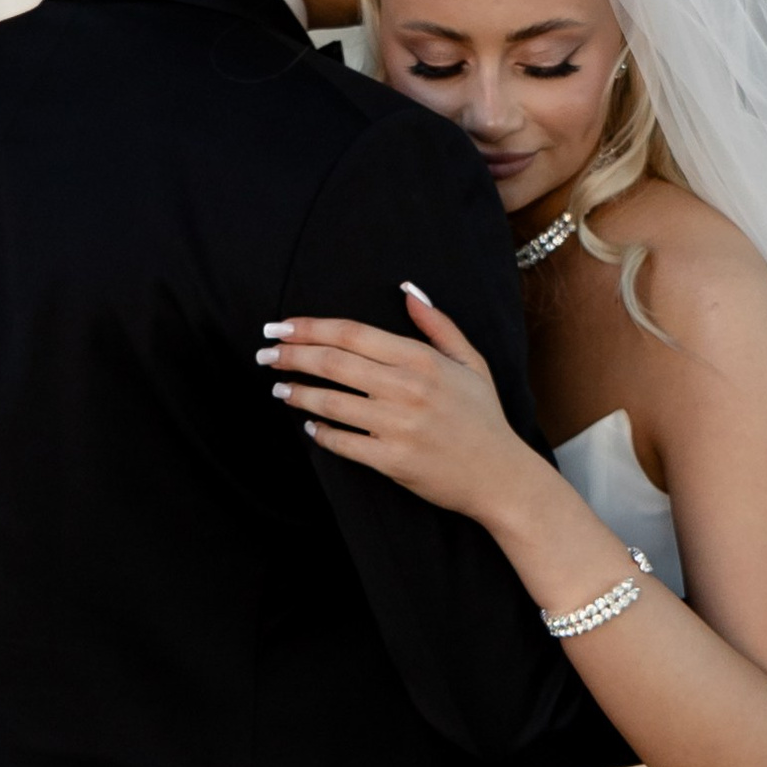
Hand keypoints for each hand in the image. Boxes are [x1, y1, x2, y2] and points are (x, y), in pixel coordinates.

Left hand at [260, 289, 541, 522]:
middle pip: (333, 362)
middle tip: (265, 353)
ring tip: (279, 387)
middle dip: (292, 355)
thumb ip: (437, 324)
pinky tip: (309, 423)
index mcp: (421, 359)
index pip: (352, 334)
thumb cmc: (483, 417)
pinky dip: (320, 431)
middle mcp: (407, 388)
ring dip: (297, 392)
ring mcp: (397, 425)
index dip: (310, 328)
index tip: (281, 326)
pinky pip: (342, 442)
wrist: (501, 477)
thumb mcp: (469, 362)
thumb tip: (408, 289)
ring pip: (331, 402)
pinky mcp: (391, 460)